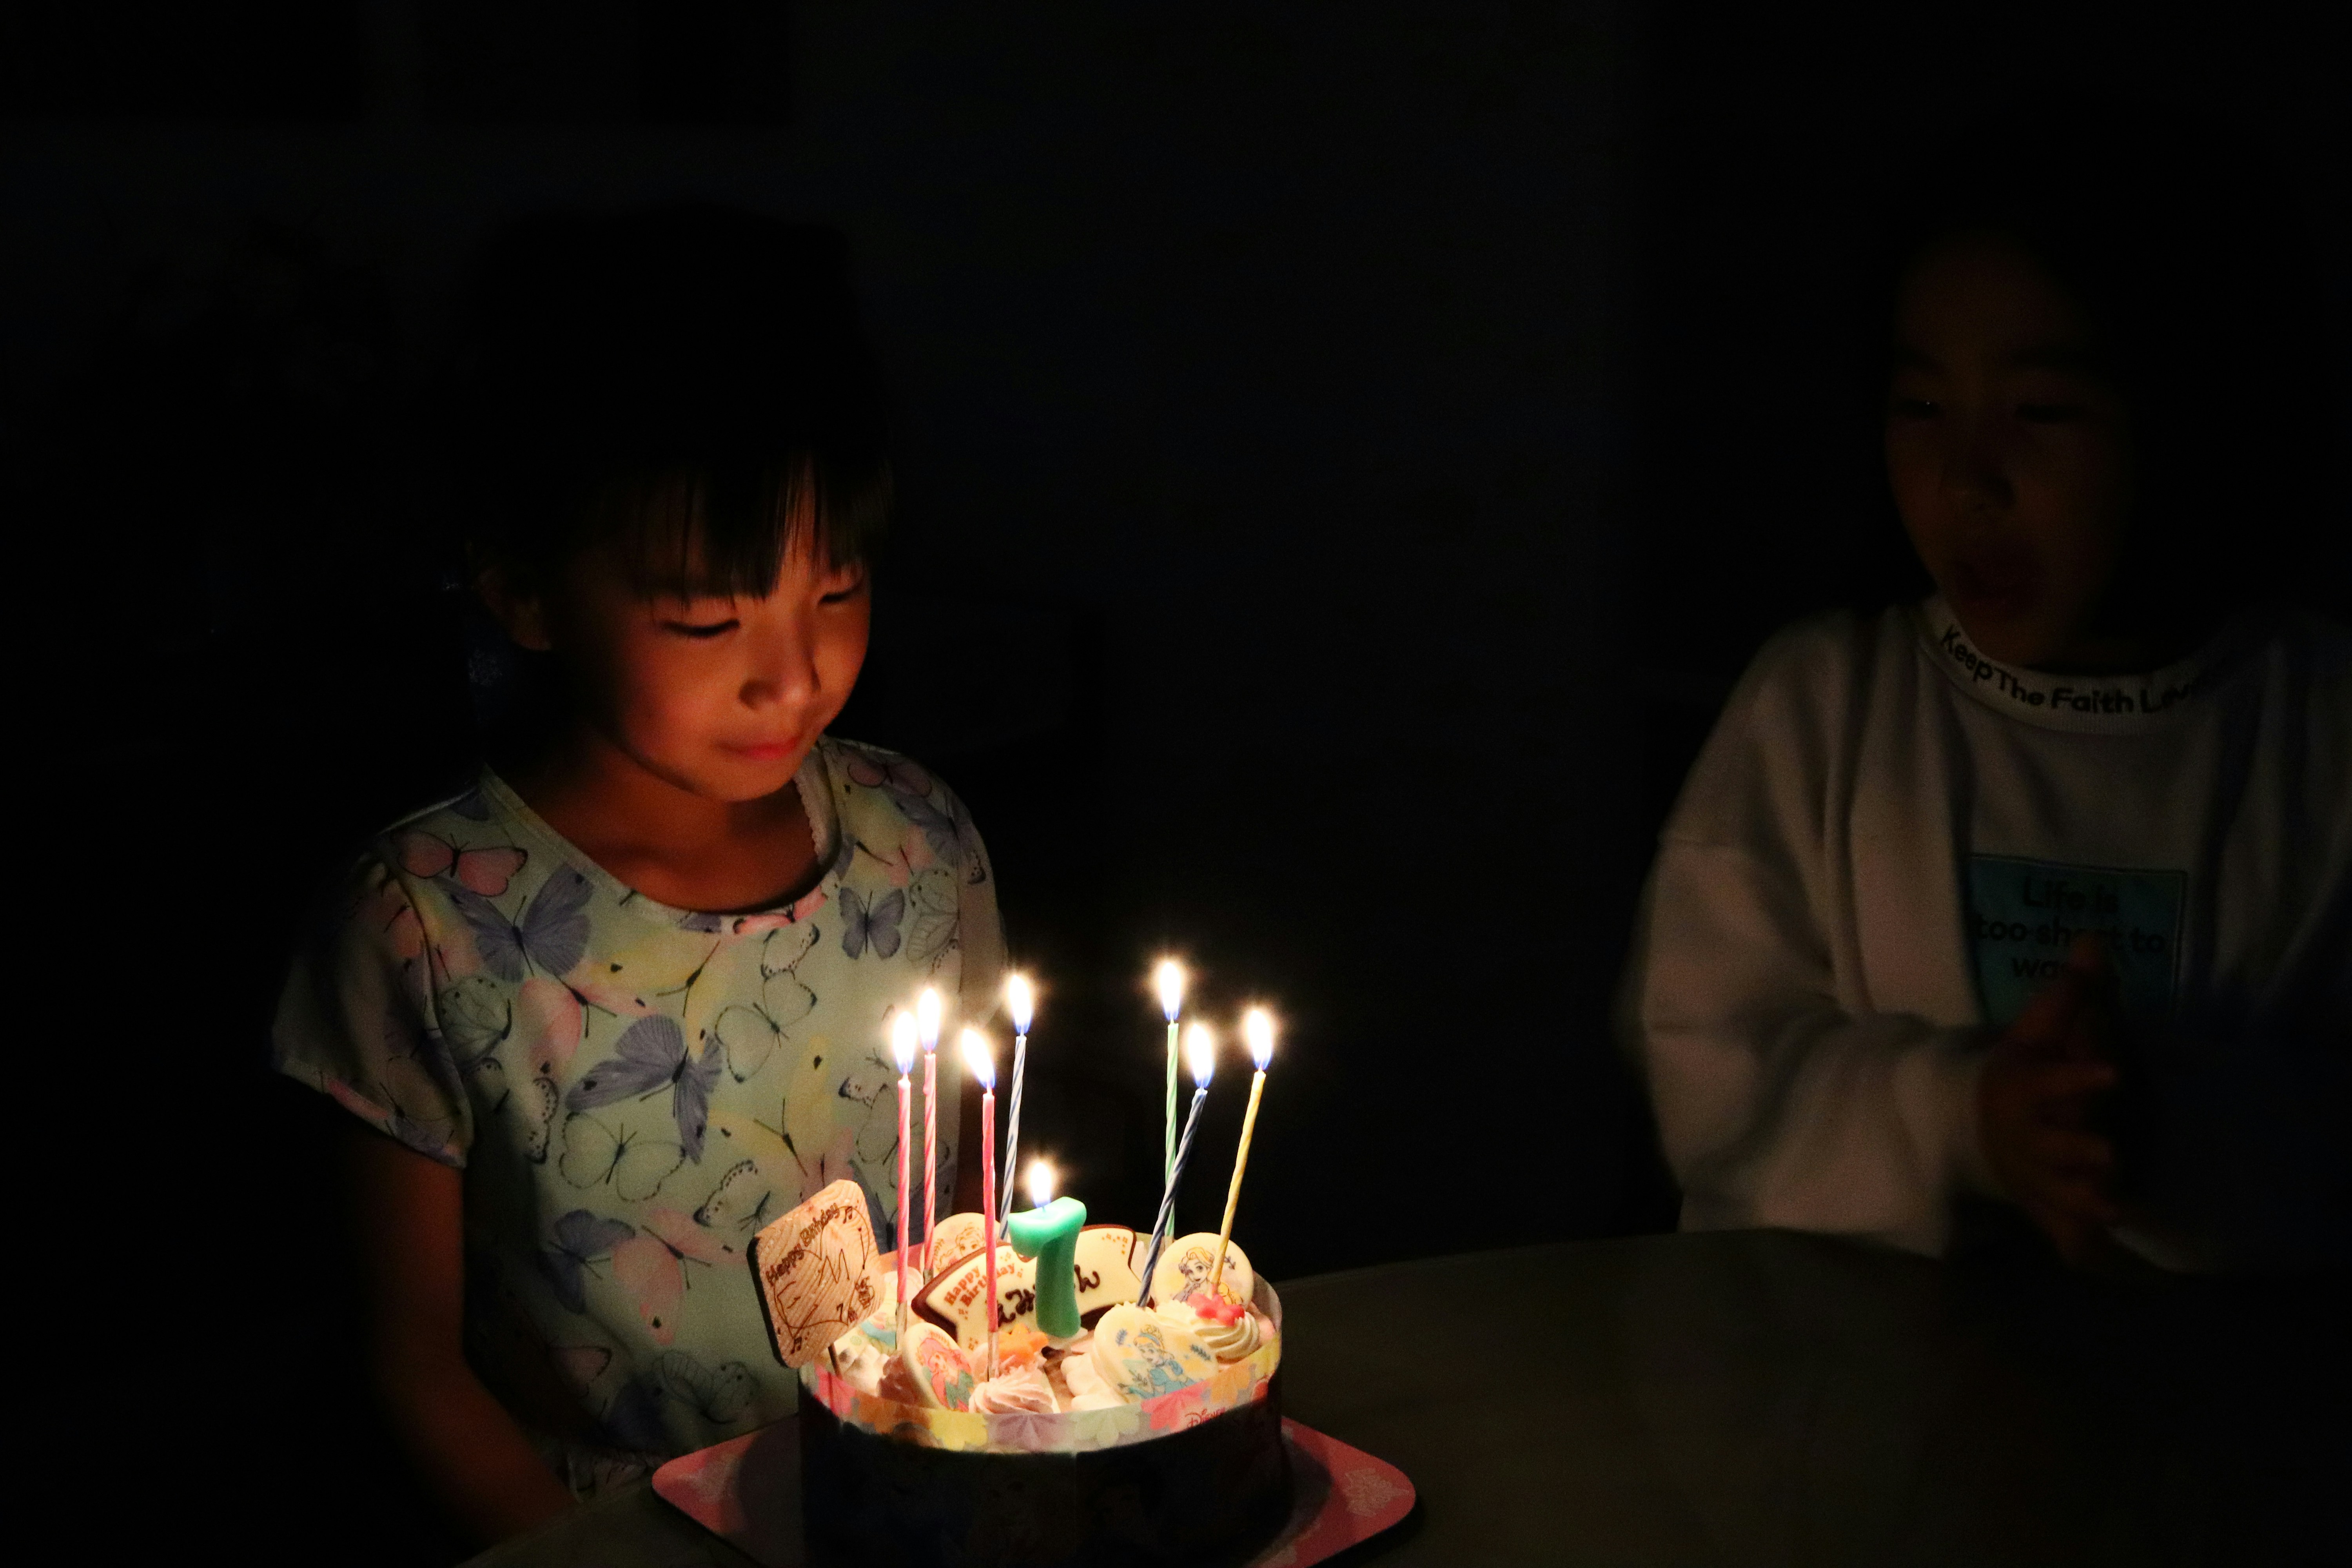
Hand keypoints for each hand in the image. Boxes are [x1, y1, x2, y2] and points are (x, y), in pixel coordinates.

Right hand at [1978, 935, 2120, 1263]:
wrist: (1967, 1128)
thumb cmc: (2015, 1074)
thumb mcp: (2035, 1031)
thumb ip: (2069, 992)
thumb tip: (2095, 939)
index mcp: (2025, 1090)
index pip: (2054, 1081)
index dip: (2081, 1078)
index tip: (2114, 1074)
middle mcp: (2029, 1135)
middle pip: (2055, 1144)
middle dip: (2079, 1150)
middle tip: (2111, 1153)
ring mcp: (2036, 1175)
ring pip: (2059, 1190)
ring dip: (2083, 1199)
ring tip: (2115, 1204)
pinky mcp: (2044, 1205)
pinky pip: (2060, 1231)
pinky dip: (2075, 1246)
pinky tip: (2094, 1257)